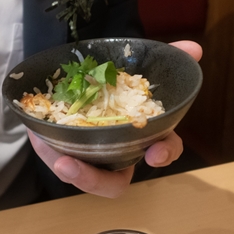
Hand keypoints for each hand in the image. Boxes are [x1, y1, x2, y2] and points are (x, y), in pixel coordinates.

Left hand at [31, 40, 202, 198]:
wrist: (86, 76)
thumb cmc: (118, 80)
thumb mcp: (142, 66)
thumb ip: (169, 57)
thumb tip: (194, 49)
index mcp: (143, 137)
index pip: (163, 152)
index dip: (164, 154)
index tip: (157, 152)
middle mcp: (116, 155)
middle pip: (113, 183)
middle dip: (95, 181)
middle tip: (74, 166)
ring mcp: (89, 157)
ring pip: (82, 177)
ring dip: (70, 172)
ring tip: (58, 159)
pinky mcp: (62, 150)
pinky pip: (56, 156)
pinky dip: (48, 149)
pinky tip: (40, 135)